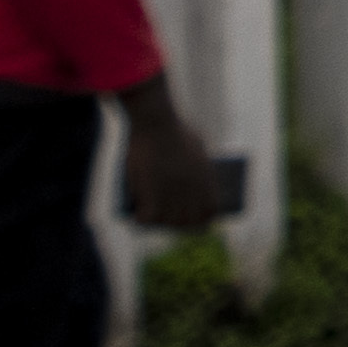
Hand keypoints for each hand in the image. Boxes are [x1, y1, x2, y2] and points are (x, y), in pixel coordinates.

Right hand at [117, 92, 241, 234]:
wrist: (156, 122)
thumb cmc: (175, 127)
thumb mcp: (196, 143)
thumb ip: (199, 159)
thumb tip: (200, 167)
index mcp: (206, 180)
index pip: (210, 211)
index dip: (203, 219)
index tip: (194, 218)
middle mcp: (192, 192)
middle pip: (188, 221)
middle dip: (180, 224)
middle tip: (170, 219)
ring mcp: (172, 195)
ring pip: (167, 222)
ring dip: (161, 222)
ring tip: (154, 218)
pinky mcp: (151, 195)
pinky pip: (146, 218)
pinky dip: (140, 219)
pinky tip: (137, 217)